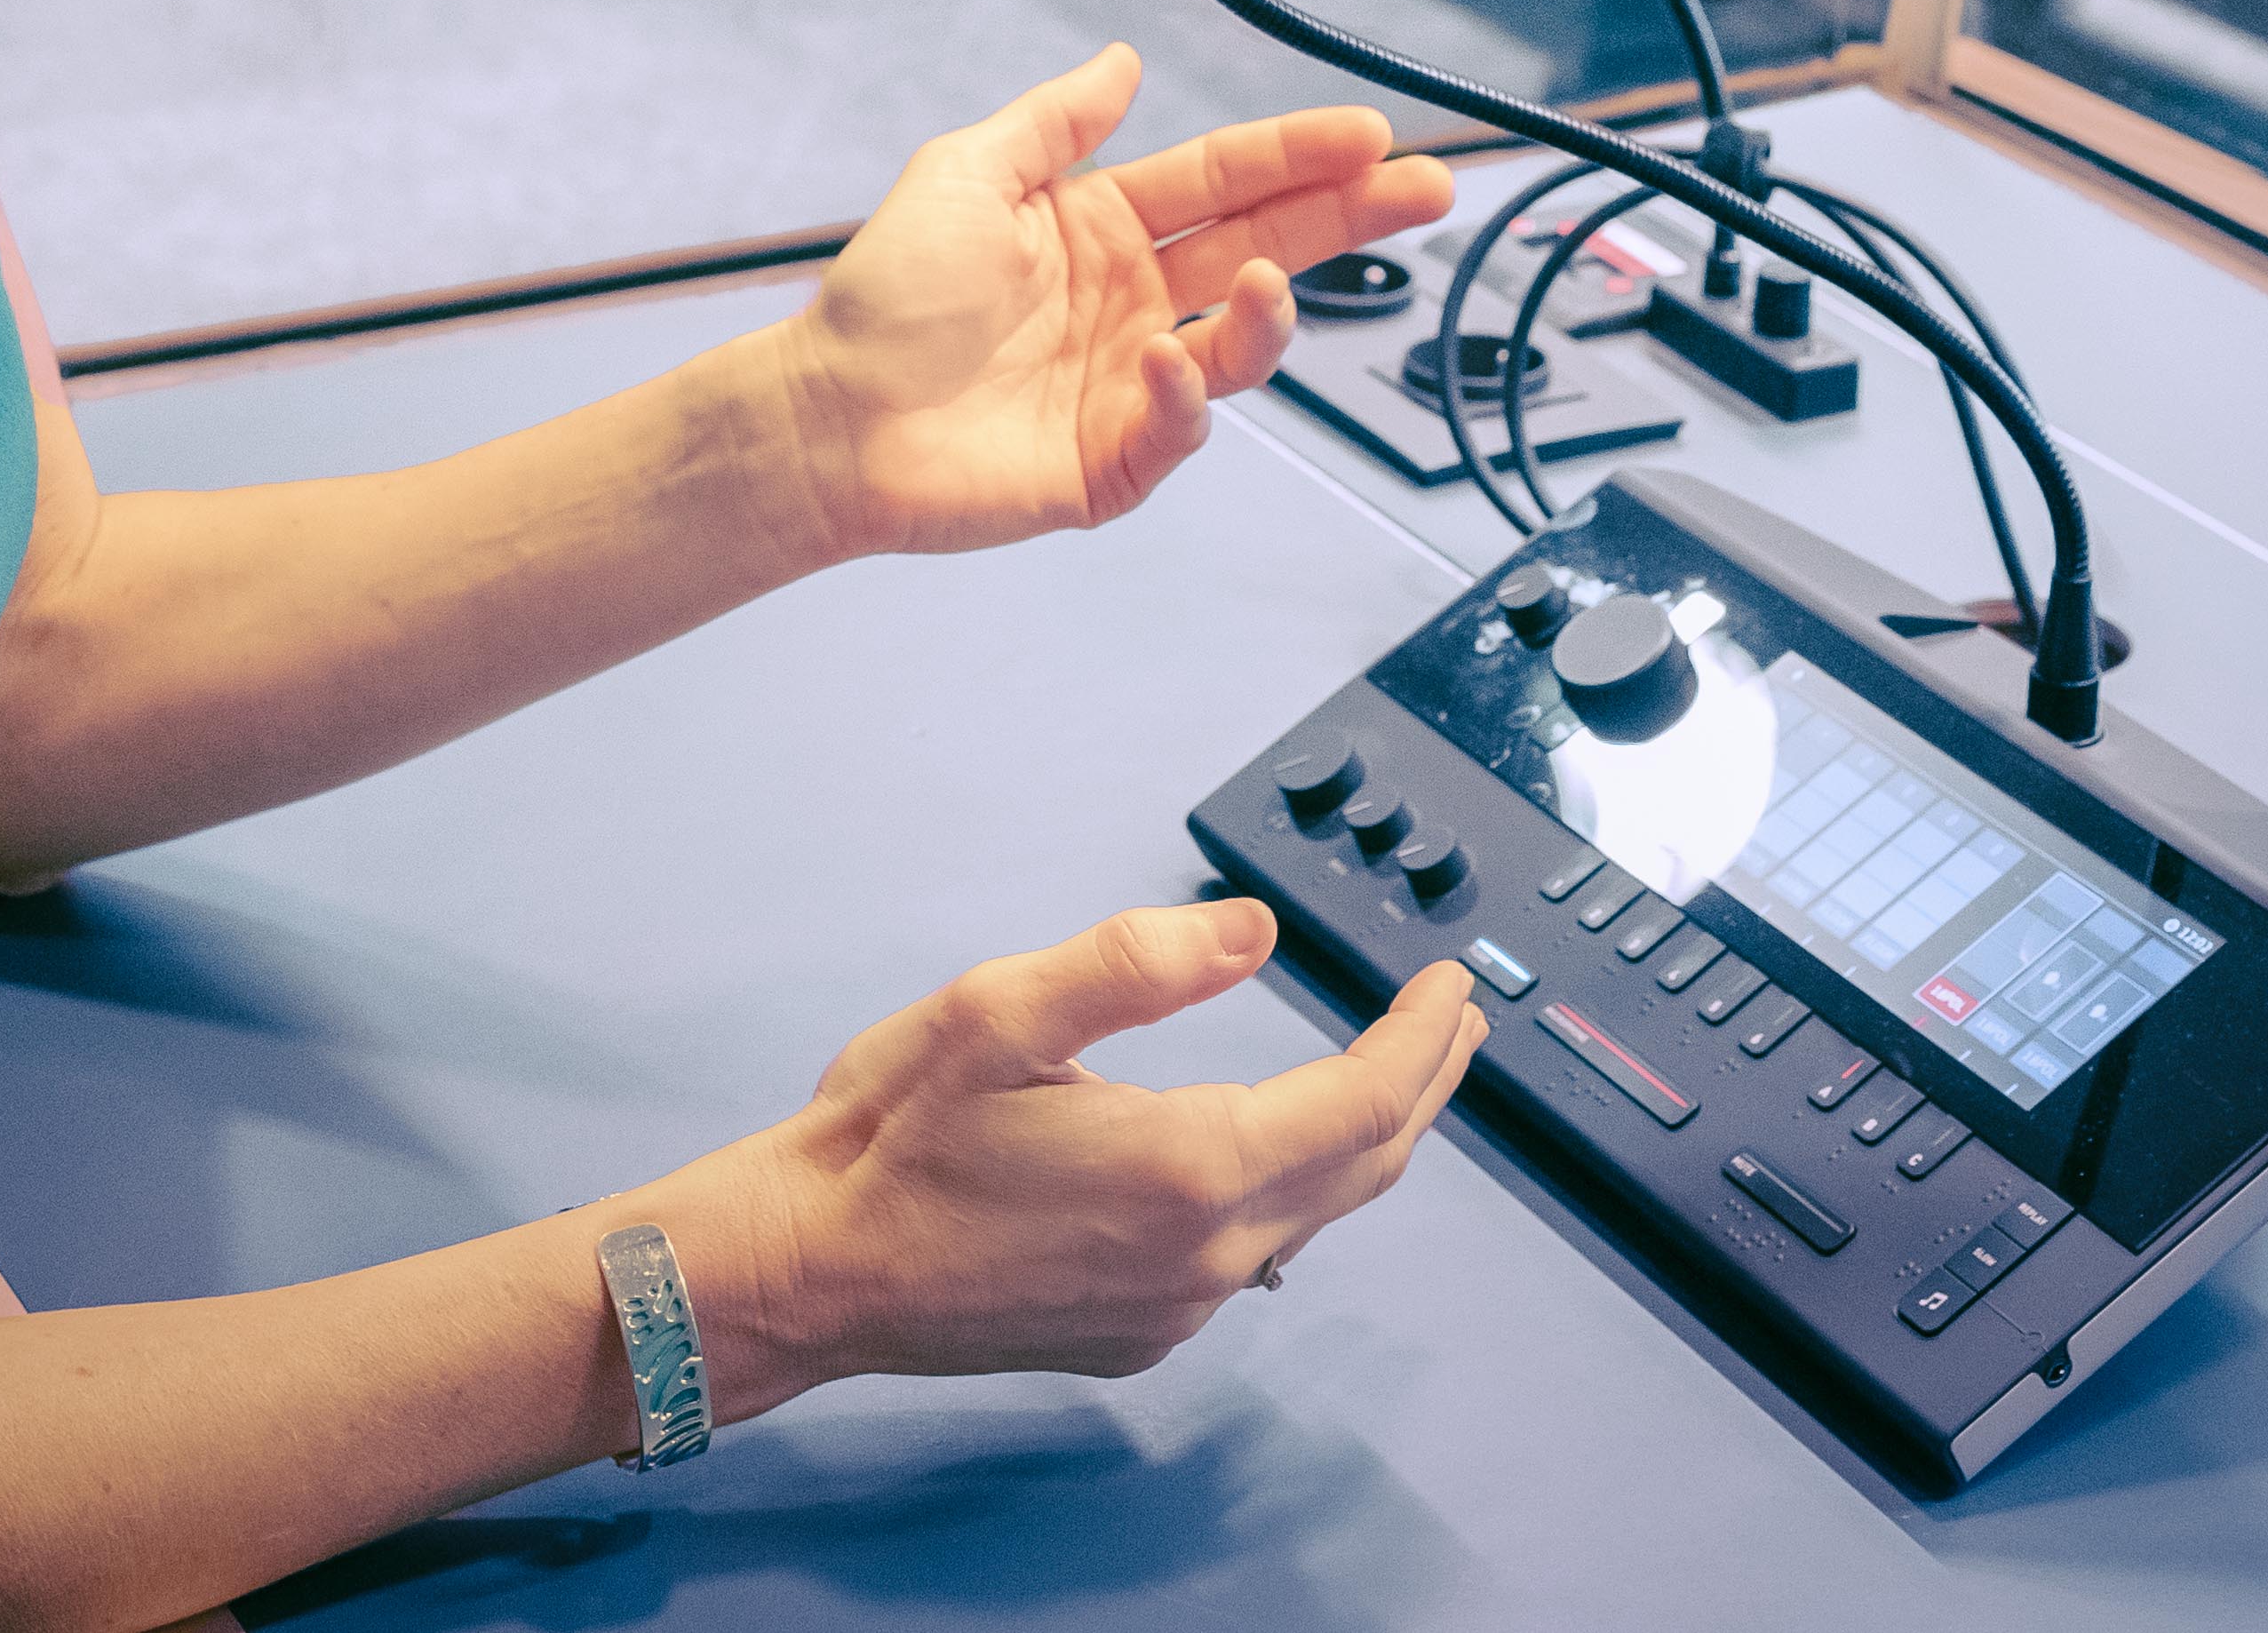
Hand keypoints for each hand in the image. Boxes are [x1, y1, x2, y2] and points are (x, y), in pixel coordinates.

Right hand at [678, 902, 1484, 1399]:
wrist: (813, 1270)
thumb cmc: (892, 1135)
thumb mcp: (1000, 1011)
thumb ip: (1135, 962)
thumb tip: (1251, 931)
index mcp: (1187, 1167)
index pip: (1361, 1102)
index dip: (1421, 1039)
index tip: (1454, 984)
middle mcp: (1203, 1256)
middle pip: (1363, 1166)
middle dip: (1421, 1087)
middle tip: (1454, 1022)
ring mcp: (1174, 1308)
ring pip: (1313, 1217)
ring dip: (1363, 1140)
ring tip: (1388, 1075)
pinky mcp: (1138, 1335)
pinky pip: (1250, 1258)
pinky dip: (1294, 1191)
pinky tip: (1274, 1150)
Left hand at [767, 46, 1449, 563]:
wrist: (825, 417)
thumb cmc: (882, 300)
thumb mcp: (967, 174)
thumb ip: (1055, 121)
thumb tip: (1123, 60)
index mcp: (1104, 228)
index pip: (1228, 180)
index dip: (1300, 154)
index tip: (1371, 133)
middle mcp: (1133, 302)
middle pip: (1268, 249)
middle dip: (1352, 218)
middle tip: (1426, 189)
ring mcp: (1129, 384)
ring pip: (1239, 347)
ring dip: (1269, 316)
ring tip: (1270, 283)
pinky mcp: (1111, 462)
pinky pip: (1177, 432)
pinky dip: (1183, 400)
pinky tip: (1163, 366)